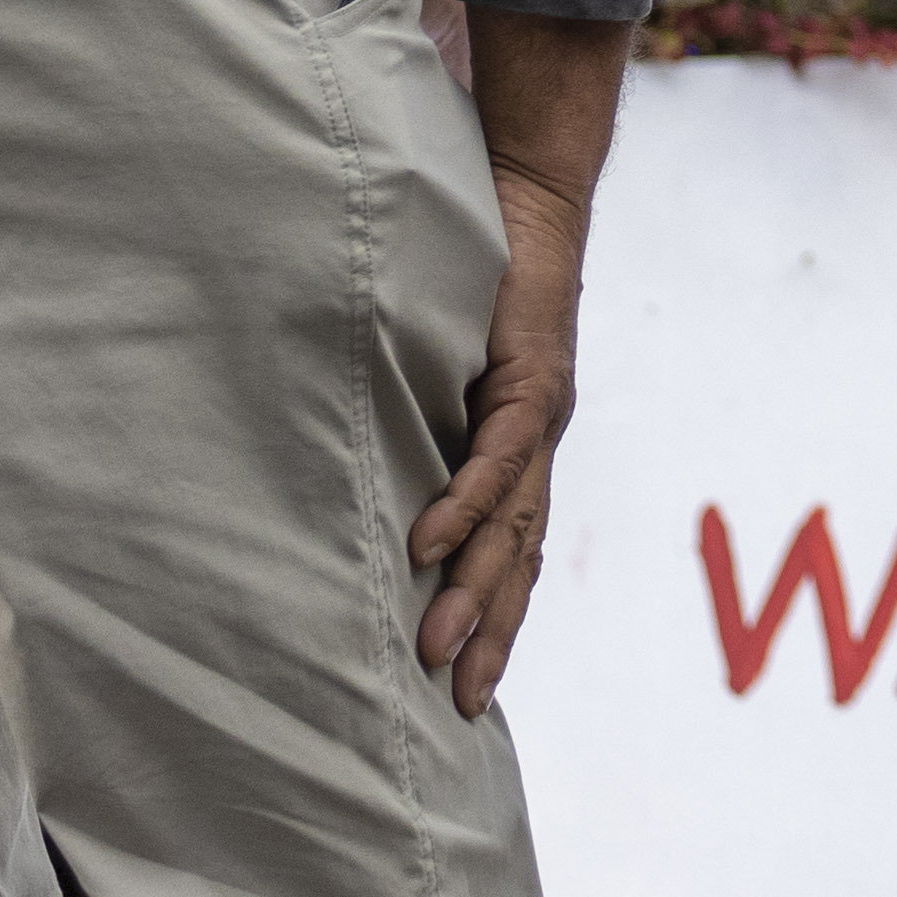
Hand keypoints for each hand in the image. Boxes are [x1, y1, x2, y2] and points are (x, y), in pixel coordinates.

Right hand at [409, 183, 575, 713]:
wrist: (531, 192)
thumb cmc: (480, 275)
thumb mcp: (439, 364)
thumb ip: (416, 416)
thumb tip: (356, 466)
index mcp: (519, 450)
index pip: (510, 551)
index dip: (495, 620)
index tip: (466, 689)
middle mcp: (538, 444)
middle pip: (516, 557)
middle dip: (489, 632)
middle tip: (457, 703)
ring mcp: (539, 414)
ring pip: (510, 520)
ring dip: (472, 585)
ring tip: (436, 643)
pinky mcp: (529, 374)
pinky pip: (496, 451)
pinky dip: (463, 498)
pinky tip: (431, 542)